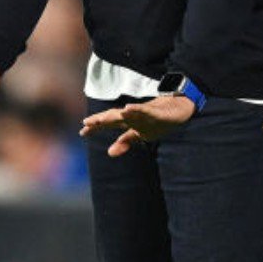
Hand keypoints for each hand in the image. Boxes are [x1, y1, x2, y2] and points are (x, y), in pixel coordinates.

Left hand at [80, 94, 196, 156]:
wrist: (180, 109)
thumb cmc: (158, 120)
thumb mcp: (141, 134)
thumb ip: (126, 141)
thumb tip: (109, 152)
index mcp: (129, 121)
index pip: (109, 123)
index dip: (96, 127)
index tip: (82, 132)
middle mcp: (134, 116)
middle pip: (114, 117)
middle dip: (101, 120)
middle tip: (86, 123)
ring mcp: (145, 113)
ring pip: (126, 114)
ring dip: (114, 115)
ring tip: (101, 119)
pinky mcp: (156, 112)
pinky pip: (145, 111)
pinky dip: (136, 110)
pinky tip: (127, 109)